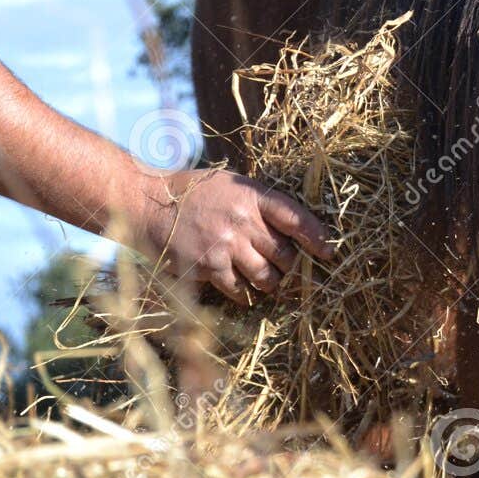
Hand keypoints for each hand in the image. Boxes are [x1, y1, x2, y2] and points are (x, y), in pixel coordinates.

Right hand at [135, 168, 332, 302]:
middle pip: (285, 255)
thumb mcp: (232, 185)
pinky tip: (239, 285)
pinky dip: (244, 292)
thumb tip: (294, 230)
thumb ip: (260, 204)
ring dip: (271, 282)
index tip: (328, 252)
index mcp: (252, 196)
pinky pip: (239, 289)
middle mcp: (242, 221)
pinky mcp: (208, 267)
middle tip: (285, 267)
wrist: (149, 202)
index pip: (295, 218)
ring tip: (266, 279)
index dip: (316, 237)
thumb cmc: (195, 192)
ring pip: (266, 277)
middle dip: (290, 266)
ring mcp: (225, 246)